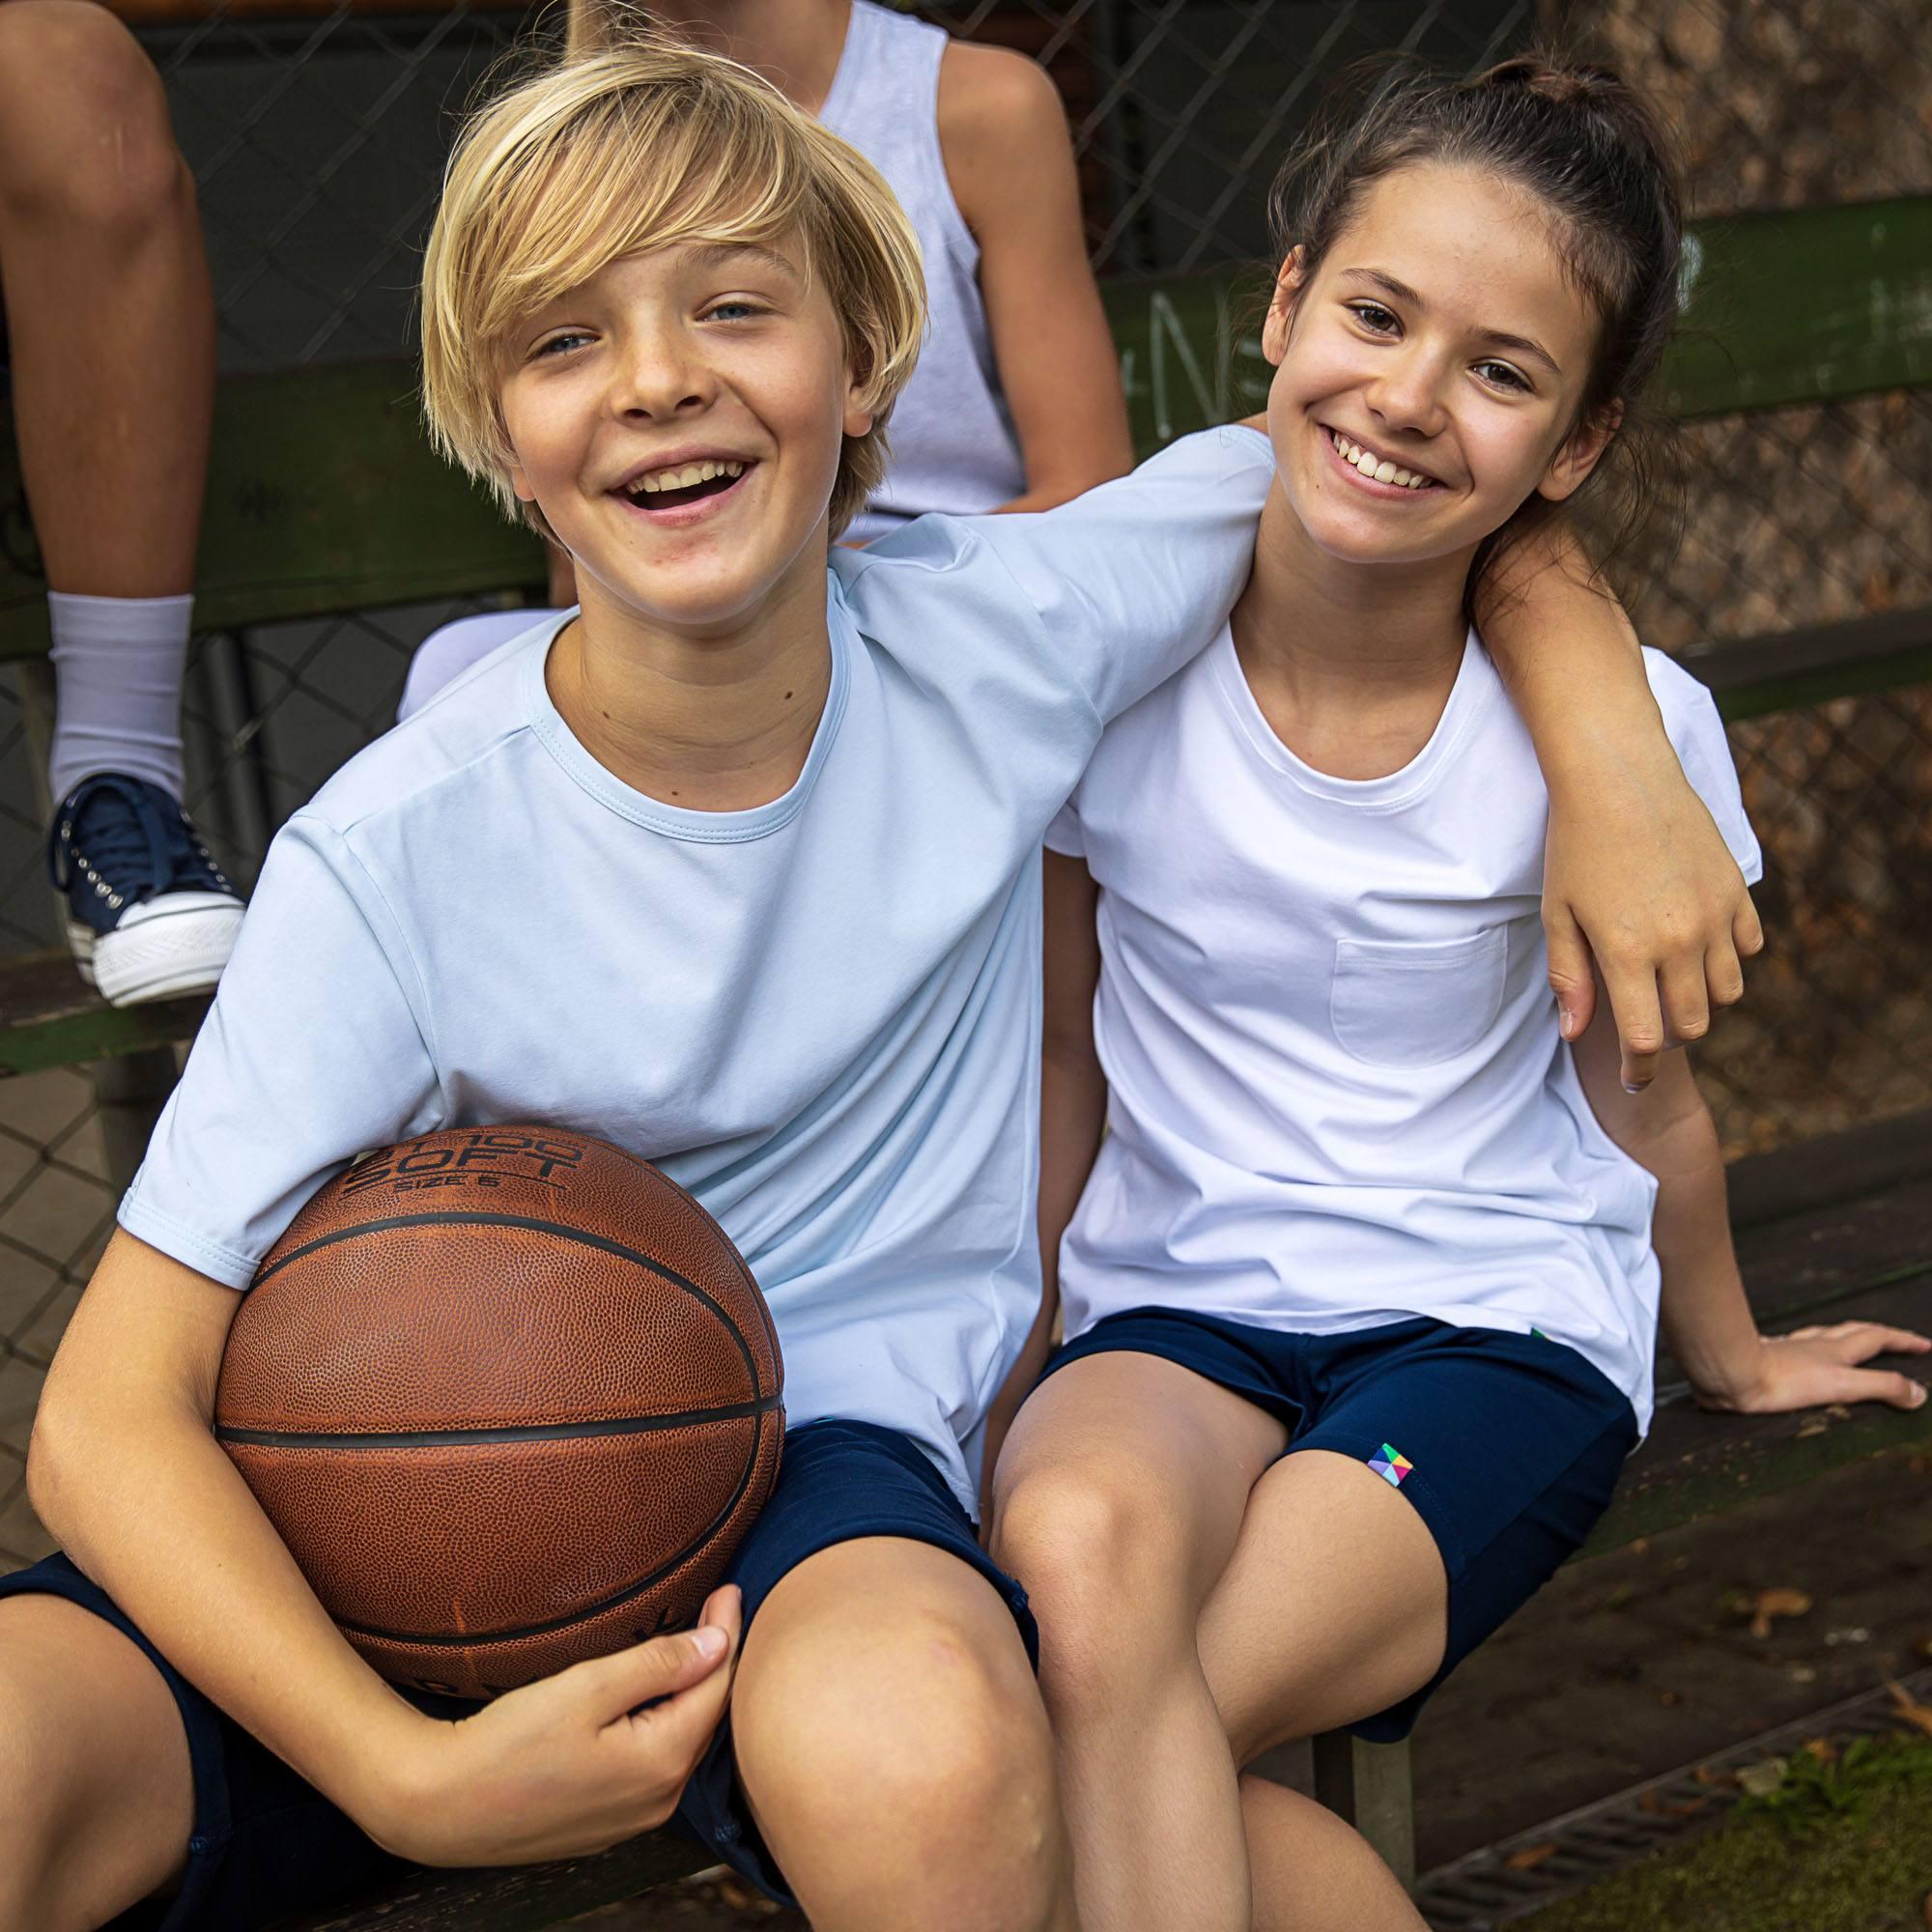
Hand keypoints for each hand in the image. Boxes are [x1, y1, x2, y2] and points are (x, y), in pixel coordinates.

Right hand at [370, 1585, 741, 1866]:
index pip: (715, 1687)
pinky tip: (651, 1699)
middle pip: (702, 1717)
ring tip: (693, 1647)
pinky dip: (660, 1724)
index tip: (730, 1590)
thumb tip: (718, 1645)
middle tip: (717, 1609)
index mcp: (661, 1763)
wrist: (439, 1808)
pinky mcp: (604, 1822)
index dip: (726, 1635)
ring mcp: (631, 1817)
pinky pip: (650, 1764)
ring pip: (678, 1742)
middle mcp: (658, 1800)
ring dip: (687, 1695)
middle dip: (713, 1663)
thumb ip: (658, 1664)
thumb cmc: (507, 1744)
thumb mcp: (586, 1688)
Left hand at [1543, 754, 1762, 1090]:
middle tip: (1645, 1028)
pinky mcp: (1737, 889)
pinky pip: (1748, 948)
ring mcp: (1715, 915)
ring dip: (1701, 1001)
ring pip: (1728, 992)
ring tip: (1670, 987)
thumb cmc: (1575, 844)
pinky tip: (1698, 946)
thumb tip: (1574, 1033)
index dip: (1639, 1068)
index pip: (1646, 1038)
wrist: (1619, 775)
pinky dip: (1728, 959)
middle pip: (1693, 1023)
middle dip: (1668, 1037)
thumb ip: (1569, 977)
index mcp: (1629, 952)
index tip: (1631, 1079)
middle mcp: (1680, 940)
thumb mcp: (1557, 913)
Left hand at [1694, 1323, 1931, 1414]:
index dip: (1903, 1340)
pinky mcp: (1768, 1356)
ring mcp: (1790, 1348)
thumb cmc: (1781, 1381)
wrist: (1729, 1374)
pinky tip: (1799, 1350)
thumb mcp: (1842, 1385)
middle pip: (1854, 1331)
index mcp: (1836, 1350)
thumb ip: (1881, 1387)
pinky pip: (1797, 1345)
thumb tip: (1918, 1393)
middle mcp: (1814, 1344)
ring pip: (1825, 1335)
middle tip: (1897, 1338)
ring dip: (1845, 1336)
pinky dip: (1811, 1345)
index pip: (1878, 1338)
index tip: (1925, 1344)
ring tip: (1852, 1340)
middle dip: (1880, 1334)